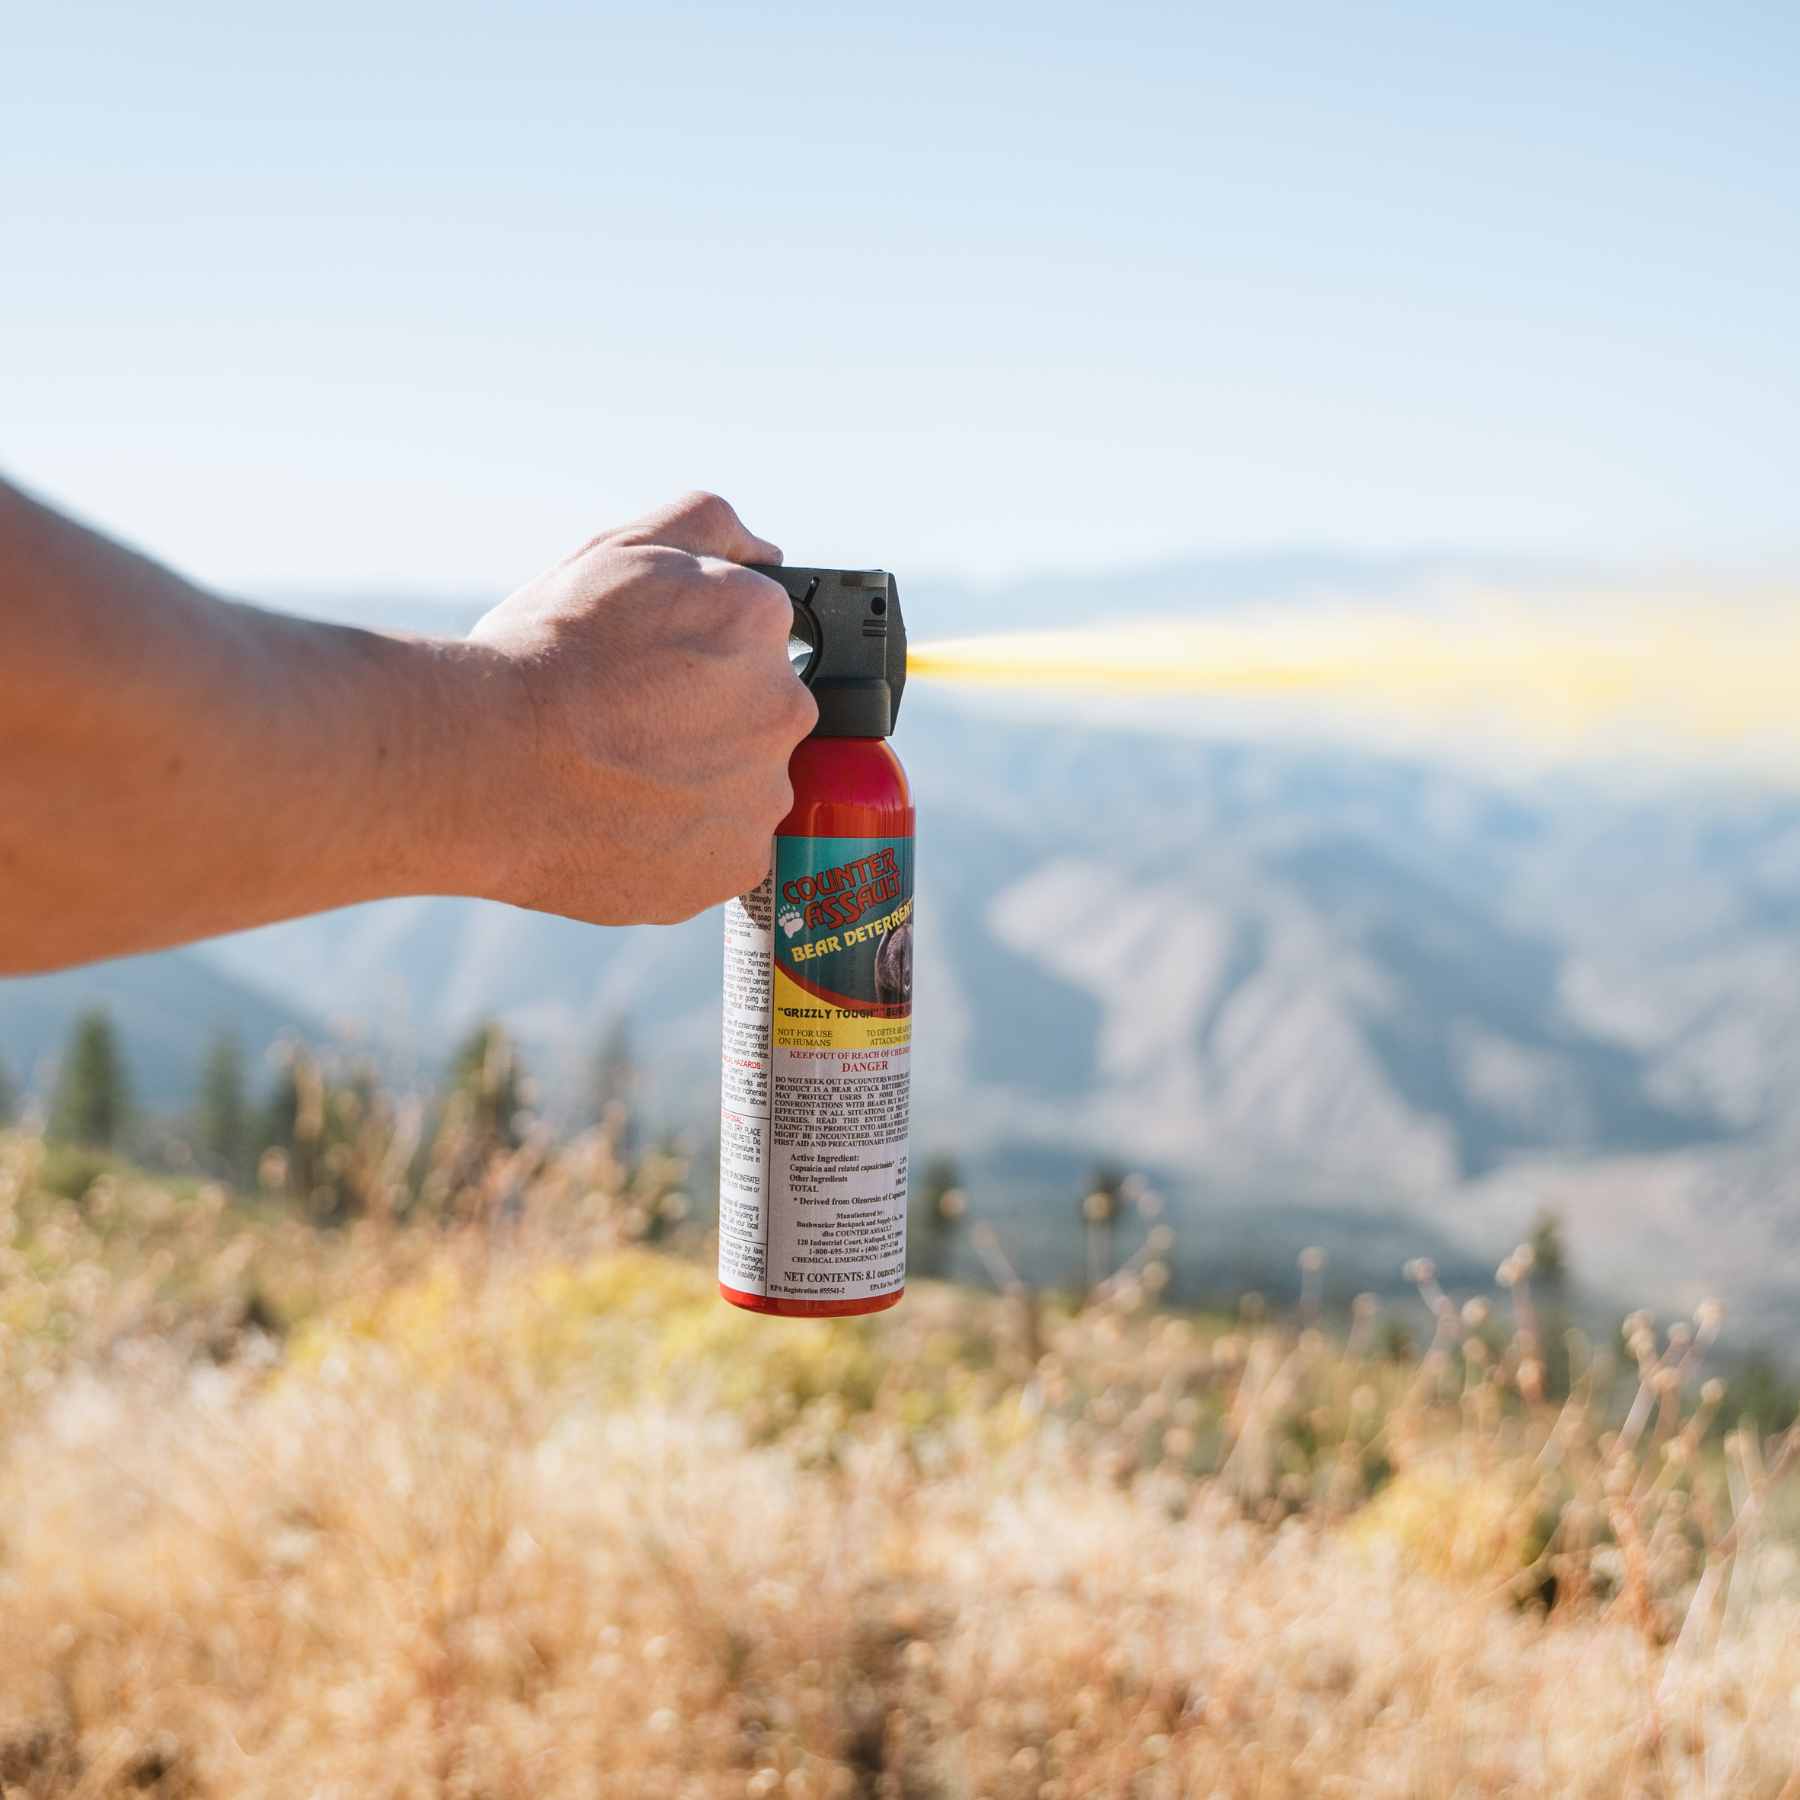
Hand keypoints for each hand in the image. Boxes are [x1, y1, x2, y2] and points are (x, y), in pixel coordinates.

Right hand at [466, 491, 815, 924]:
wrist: (479, 766)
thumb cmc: (539, 656)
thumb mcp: (617, 549)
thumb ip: (708, 527)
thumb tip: (765, 553)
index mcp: (760, 622)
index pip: (756, 637)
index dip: (697, 653)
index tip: (651, 671)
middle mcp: (783, 708)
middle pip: (757, 715)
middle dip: (706, 720)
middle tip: (626, 727)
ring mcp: (762, 796)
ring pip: (742, 789)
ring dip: (697, 785)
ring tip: (616, 781)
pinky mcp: (735, 868)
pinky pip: (718, 853)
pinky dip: (680, 846)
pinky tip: (622, 826)